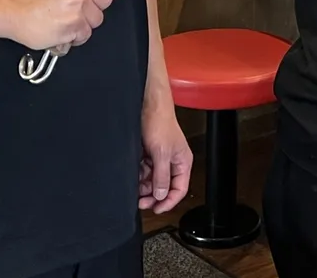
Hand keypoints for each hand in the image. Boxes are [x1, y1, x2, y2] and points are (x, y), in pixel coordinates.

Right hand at [3, 0, 120, 50]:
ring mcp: (78, 3)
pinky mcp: (73, 25)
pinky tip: (61, 24)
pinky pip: (86, 33)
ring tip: (64, 14)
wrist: (10, 8)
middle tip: (70, 2)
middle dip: (92, 4)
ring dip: (83, 20)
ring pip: (98, 18)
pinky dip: (74, 34)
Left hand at [138, 90, 191, 212]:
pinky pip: (145, 171)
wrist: (147, 106)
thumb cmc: (160, 123)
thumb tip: (162, 195)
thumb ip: (162, 176)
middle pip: (165, 187)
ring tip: (135, 187)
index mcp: (182, 162)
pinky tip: (134, 174)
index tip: (157, 209)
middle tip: (141, 202)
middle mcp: (172, 162)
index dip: (169, 202)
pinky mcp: (149, 154)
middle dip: (153, 195)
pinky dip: (139, 175)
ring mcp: (160, 158)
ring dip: (144, 186)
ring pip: (153, 180)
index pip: (180, 189)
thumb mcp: (161, 153)